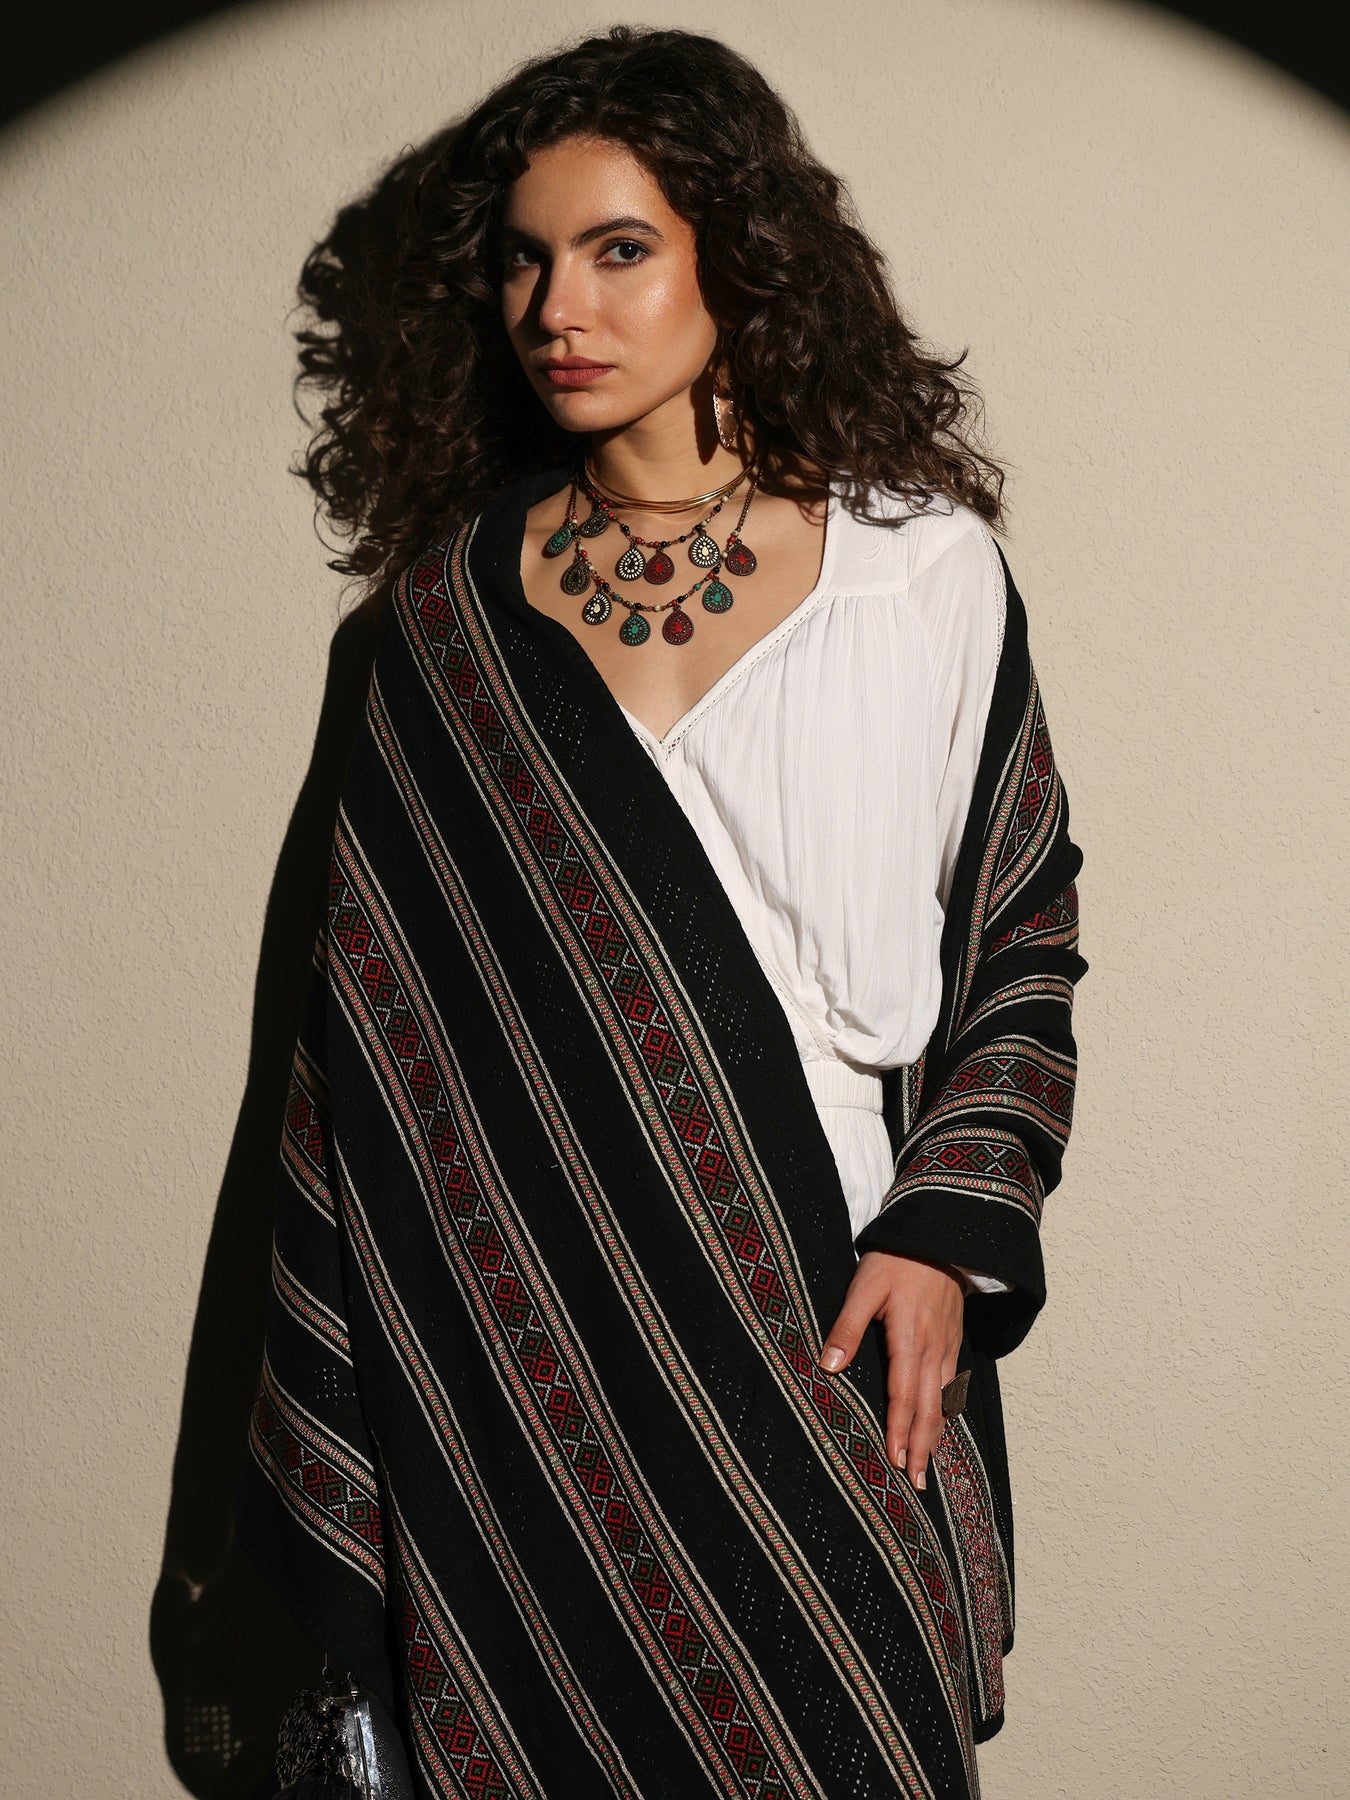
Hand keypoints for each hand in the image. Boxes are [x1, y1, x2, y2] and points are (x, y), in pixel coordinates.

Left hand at [816, 1250, 965, 1489]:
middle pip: (928, 1408)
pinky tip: (941, 1424)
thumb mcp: (864, 1286)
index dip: (900, 1430)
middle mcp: (932, 1349)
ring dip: (935, 1435)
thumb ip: (847, 1326)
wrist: (939, 1235)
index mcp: (908, 1338)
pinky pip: (952, 1384)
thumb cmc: (896, 1260)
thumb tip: (829, 1366)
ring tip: (928, 1466)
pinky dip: (946, 1411)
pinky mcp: (953, 1339)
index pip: (903, 1395)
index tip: (896, 1461)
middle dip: (922, 1447)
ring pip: (943, 1400)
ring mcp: (946, 1346)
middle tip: (917, 1483)